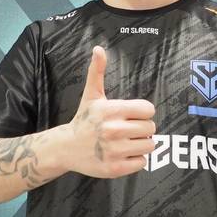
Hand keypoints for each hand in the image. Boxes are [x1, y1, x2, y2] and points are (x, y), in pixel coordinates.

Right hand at [64, 45, 155, 177]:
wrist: (66, 148)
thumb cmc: (84, 119)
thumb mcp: (91, 95)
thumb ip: (98, 71)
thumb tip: (98, 48)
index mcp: (111, 110)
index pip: (148, 109)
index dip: (143, 112)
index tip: (132, 115)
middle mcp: (113, 130)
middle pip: (151, 128)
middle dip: (143, 129)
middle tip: (129, 129)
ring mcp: (114, 151)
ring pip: (149, 145)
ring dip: (141, 144)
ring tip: (126, 142)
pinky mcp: (115, 168)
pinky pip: (142, 162)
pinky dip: (136, 159)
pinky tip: (123, 154)